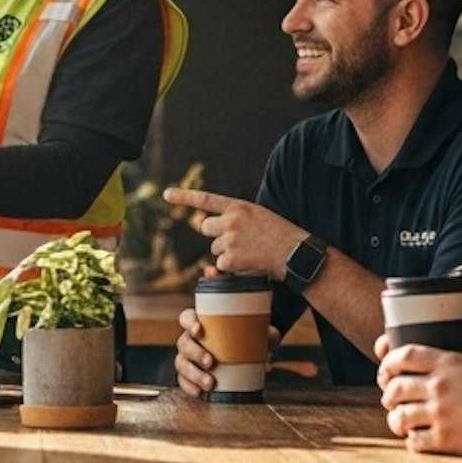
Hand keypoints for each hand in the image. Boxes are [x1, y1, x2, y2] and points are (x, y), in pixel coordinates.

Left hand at [165, 188, 305, 280]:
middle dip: (215, 235)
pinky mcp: (231, 258)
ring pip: (215, 250)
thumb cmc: (282, 235)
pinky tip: (250, 264)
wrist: (295, 253)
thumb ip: (239, 217)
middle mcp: (231, 220)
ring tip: (250, 253)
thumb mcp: (260, 216)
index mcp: (239, 207)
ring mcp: (230, 239)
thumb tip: (219, 229)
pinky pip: (222, 265)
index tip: (166, 194)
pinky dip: (233, 268)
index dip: (184, 197)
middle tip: (234, 241)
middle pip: (205, 228)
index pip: (206, 200)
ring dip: (227, 254)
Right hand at [174, 306, 281, 397]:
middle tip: (211, 363)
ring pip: (181, 363)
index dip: (189, 322)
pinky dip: (189, 387)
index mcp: (203, 323)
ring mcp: (189, 357)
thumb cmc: (253, 337)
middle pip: (184, 343)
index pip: (187, 317)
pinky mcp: (190, 375)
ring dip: (193, 374)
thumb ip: (266, 336)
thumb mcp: (262, 332)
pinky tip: (199, 392)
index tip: (199, 330)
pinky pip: (183, 381)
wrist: (251, 353)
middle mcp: (192, 339)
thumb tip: (267, 354)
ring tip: (210, 384)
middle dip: (195, 354)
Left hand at [377, 342, 461, 453]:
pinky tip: (419, 439)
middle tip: (392, 400)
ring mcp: (441, 414)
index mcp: (448, 362)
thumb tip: (456, 346)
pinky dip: (412, 440)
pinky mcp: (447, 440)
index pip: (402, 356)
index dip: (388, 364)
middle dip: (388, 394)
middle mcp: (439, 386)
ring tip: (401, 422)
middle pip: (394, 388)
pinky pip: (414, 441)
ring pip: (399, 417)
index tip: (387, 371)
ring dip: (396, 420)